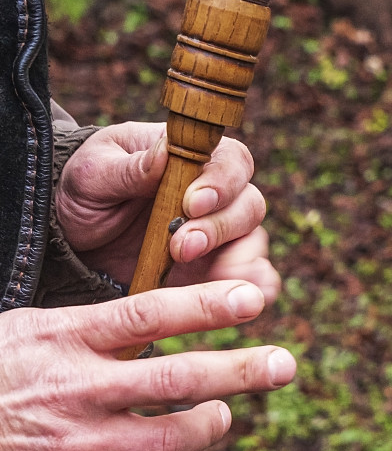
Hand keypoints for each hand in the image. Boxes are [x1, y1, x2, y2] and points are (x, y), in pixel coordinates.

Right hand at [0, 280, 295, 450]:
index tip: (253, 297)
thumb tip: (163, 319)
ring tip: (225, 413)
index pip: (147, 314)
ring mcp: (73, 444)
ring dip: (212, 426)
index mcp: (62, 337)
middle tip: (285, 364)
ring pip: (171, 438)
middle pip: (175, 378)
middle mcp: (74, 388)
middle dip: (240, 370)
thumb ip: (94, 327)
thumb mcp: (29, 331)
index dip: (206, 304)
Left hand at [56, 122, 278, 299]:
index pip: (231, 161)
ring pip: (253, 241)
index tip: (192, 204)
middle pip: (249, 204)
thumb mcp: (93, 174)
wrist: (76, 237)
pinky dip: (255, 285)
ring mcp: (220, 234)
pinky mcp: (215, 268)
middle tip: (182, 246)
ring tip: (207, 275)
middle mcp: (218, 195)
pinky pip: (249, 276)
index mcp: (193, 158)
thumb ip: (129, 168)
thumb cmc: (87, 190)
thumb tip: (164, 154)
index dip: (222, 182)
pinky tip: (244, 296)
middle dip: (220, 228)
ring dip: (237, 260)